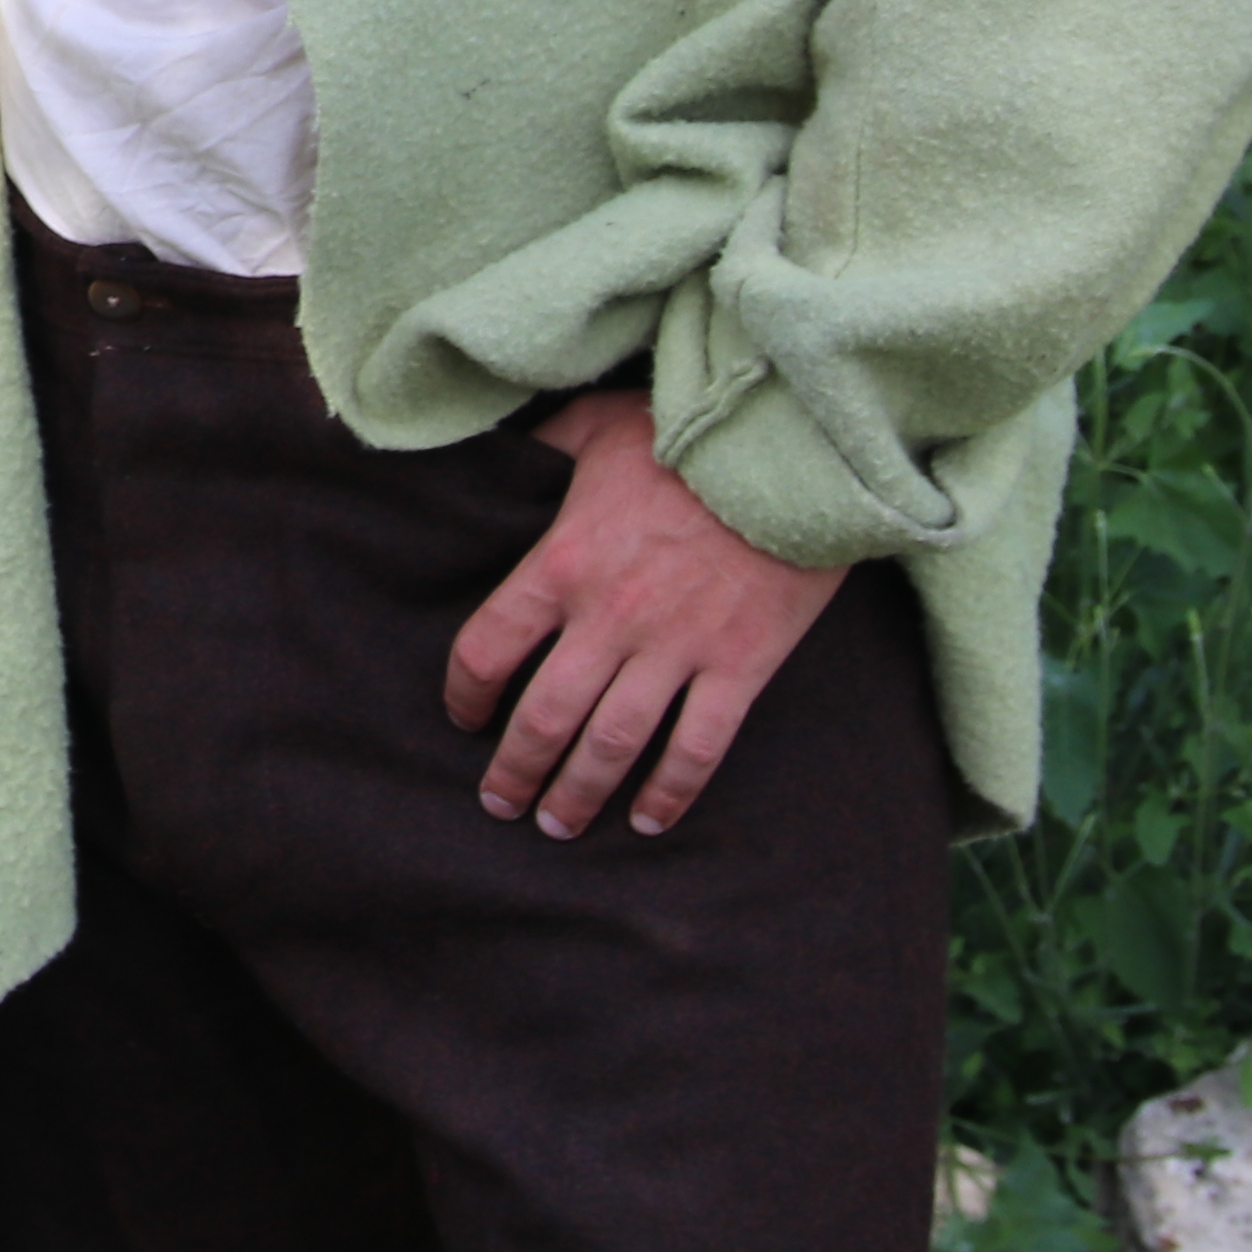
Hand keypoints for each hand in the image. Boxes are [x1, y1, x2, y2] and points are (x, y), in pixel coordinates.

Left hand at [443, 388, 845, 842]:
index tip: (463, 719)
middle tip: (500, 804)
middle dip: (515, 770)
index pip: (488, 647)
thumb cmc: (684, 432)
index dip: (465, 693)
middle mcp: (609, 617)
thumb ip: (543, 449)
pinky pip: (696, 748)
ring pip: (611, 744)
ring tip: (557, 825)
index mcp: (562, 562)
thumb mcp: (595, 425)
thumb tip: (505, 460)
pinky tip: (647, 821)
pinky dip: (670, 793)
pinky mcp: (739, 666)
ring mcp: (676, 647)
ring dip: (578, 793)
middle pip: (543, 716)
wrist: (788, 450)